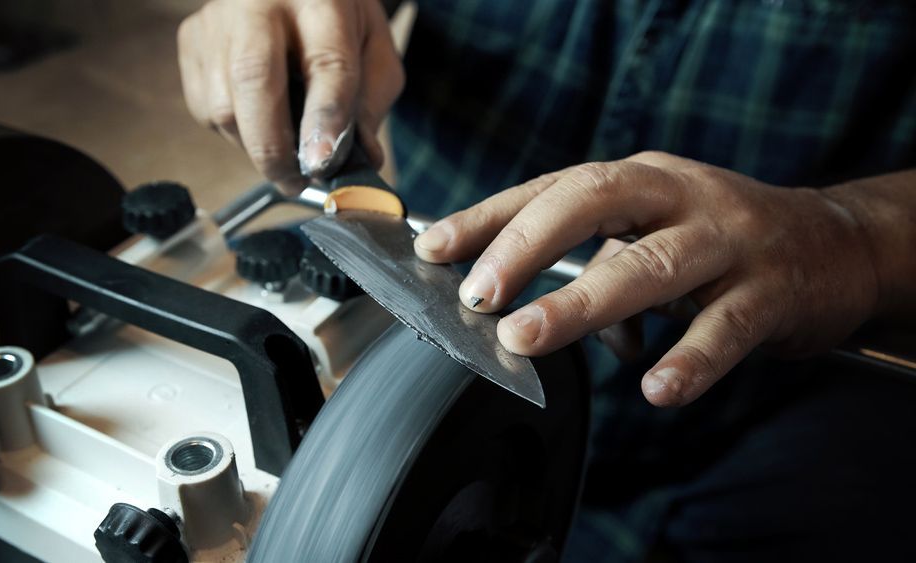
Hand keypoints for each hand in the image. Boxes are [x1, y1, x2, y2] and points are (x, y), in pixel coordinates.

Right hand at [177, 0, 403, 187]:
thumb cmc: (334, 20)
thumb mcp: (373, 50)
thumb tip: (362, 159)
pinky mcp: (191, 41)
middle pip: (254, 82)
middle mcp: (259, 5)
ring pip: (224, 107)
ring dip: (254, 145)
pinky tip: (256, 116)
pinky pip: (205, 109)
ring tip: (283, 144)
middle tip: (296, 181)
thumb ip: (371, 103)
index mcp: (320, 1)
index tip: (321, 164)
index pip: (326, 65)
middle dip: (273, 149)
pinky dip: (233, 130)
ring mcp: (217, 22)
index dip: (324, 121)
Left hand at [414, 151, 881, 405]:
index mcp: (641, 179)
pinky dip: (689, 358)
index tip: (433, 248)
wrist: (834, 245)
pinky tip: (655, 387)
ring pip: (652, 266)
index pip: (553, 187)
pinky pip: (725, 328)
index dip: (490, 215)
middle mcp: (680, 196)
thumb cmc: (719, 239)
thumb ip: (591, 267)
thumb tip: (522, 317)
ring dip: (583, 303)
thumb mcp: (652, 233)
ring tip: (526, 339)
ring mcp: (729, 240)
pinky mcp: (770, 291)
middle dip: (528, 245)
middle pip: (596, 202)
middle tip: (477, 294)